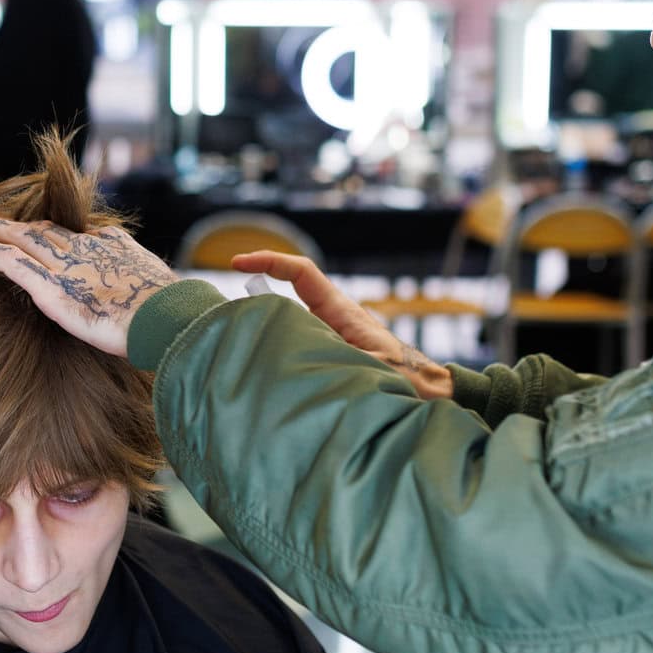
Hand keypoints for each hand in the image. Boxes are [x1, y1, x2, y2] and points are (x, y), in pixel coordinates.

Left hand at [0, 205, 174, 356]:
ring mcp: (63, 267)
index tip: (22, 226)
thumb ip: (127, 260)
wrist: (166, 317)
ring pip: (16, 240)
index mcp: (104, 248)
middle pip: (35, 230)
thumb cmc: (164, 307)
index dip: (38, 229)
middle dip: (4, 223)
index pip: (63, 234)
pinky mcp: (50, 288)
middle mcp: (80, 250)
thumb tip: (115, 250)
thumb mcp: (147, 274)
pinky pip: (8, 263)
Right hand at [232, 251, 451, 401]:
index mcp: (341, 310)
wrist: (427, 392)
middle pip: (288, 292)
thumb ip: (339, 359)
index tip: (237, 263)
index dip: (269, 261)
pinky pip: (297, 342)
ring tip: (240, 346)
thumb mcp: (369, 368)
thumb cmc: (405, 379)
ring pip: (290, 320)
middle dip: (256, 294)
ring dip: (266, 327)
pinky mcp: (329, 352)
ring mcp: (330, 334)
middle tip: (225, 313)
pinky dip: (278, 349)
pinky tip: (266, 372)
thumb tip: (301, 361)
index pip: (301, 272)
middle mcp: (333, 317)